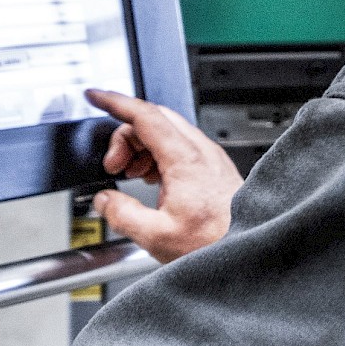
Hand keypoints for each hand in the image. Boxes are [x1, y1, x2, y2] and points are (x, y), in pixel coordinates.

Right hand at [86, 89, 241, 262]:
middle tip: (112, 165)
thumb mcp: (156, 236)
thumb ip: (122, 214)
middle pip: (154, 119)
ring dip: (141, 146)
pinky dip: (157, 155)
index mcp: (186, 159)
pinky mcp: (214, 168)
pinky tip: (151, 180)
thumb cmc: (215, 243)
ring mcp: (210, 157)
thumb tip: (105, 200)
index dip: (115, 102)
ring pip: (167, 131)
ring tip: (130, 175)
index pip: (144, 114)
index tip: (95, 96)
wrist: (250, 249)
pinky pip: (179, 147)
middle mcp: (201, 151)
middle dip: (125, 135)